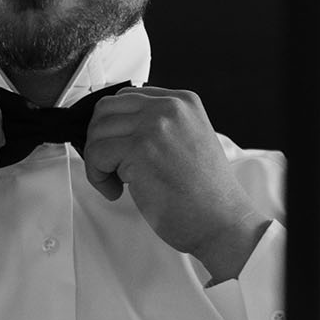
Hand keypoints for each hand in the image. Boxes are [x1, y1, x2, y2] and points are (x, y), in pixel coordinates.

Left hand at [81, 86, 273, 284]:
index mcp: (183, 102)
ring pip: (97, 132)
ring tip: (116, 183)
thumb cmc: (205, 194)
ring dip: (97, 162)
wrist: (223, 222)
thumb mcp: (188, 141)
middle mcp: (170, 107)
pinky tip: (116, 192)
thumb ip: (158, 127)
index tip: (116, 151)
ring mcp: (155, 126)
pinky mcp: (141, 149)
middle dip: (98, 140)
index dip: (113, 127)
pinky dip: (98, 177)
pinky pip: (96, 155)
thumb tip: (115, 129)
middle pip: (106, 110)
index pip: (126, 98)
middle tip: (109, 167)